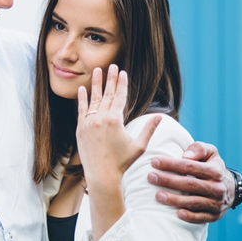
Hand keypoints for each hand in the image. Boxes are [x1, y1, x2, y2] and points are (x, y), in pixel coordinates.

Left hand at [76, 65, 160, 182]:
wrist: (101, 175)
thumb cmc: (122, 162)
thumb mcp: (138, 145)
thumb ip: (149, 129)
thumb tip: (160, 116)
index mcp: (115, 120)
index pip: (120, 97)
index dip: (122, 84)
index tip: (123, 72)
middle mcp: (101, 119)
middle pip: (108, 94)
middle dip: (110, 79)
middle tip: (112, 66)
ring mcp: (89, 123)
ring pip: (93, 99)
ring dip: (96, 84)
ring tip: (97, 70)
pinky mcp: (80, 129)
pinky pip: (81, 110)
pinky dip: (82, 99)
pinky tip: (82, 89)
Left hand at [147, 141, 234, 222]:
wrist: (231, 189)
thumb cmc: (212, 166)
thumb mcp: (211, 153)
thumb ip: (199, 149)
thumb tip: (185, 156)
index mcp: (214, 171)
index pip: (190, 166)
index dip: (171, 164)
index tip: (154, 162)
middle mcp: (217, 187)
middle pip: (190, 184)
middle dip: (168, 181)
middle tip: (151, 177)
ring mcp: (216, 203)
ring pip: (194, 202)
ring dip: (175, 200)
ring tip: (158, 196)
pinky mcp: (215, 215)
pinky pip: (201, 217)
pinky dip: (190, 216)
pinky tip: (177, 213)